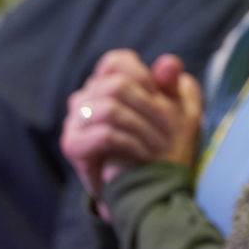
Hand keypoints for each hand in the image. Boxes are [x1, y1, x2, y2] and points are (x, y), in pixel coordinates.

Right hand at [61, 51, 200, 206]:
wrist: (142, 187)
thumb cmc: (158, 143)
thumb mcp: (176, 111)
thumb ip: (172, 85)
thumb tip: (169, 63)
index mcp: (107, 83)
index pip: (115, 61)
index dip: (142, 76)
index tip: (161, 97)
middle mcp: (86, 97)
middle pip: (115, 84)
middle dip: (148, 106)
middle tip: (167, 128)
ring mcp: (76, 121)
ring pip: (108, 108)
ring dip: (142, 128)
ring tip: (157, 146)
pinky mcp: (73, 145)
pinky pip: (102, 135)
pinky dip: (130, 144)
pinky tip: (143, 155)